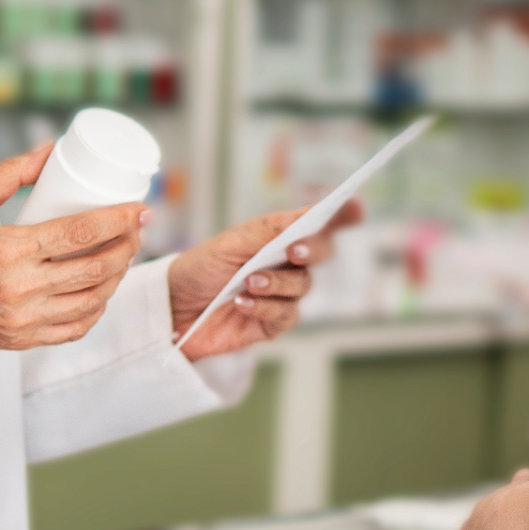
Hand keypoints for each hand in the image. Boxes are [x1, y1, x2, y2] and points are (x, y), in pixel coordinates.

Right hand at [0, 143, 145, 350]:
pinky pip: (74, 329)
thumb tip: (50, 152)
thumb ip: (8, 174)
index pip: (81, 231)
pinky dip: (96, 310)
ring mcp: (24, 319)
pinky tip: (100, 292)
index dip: (120, 219)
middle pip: (97, 267)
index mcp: (7, 248)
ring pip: (92, 300)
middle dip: (128, 245)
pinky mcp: (22, 340)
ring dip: (117, 277)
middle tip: (137, 230)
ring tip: (123, 256)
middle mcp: (20, 287)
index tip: (140, 209)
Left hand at [168, 200, 364, 359]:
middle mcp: (284, 264)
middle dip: (313, 250)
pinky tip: (242, 303)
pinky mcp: (271, 322)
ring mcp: (280, 294)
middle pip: (321, 254)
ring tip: (247, 283)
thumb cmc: (198, 268)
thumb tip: (310, 216)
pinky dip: (265, 307)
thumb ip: (271, 231)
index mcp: (276, 237)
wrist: (171, 307)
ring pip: (303, 286)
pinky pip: (286, 315)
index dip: (340, 215)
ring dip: (277, 283)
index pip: (315, 223)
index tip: (356, 207)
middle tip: (295, 252)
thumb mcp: (231, 243)